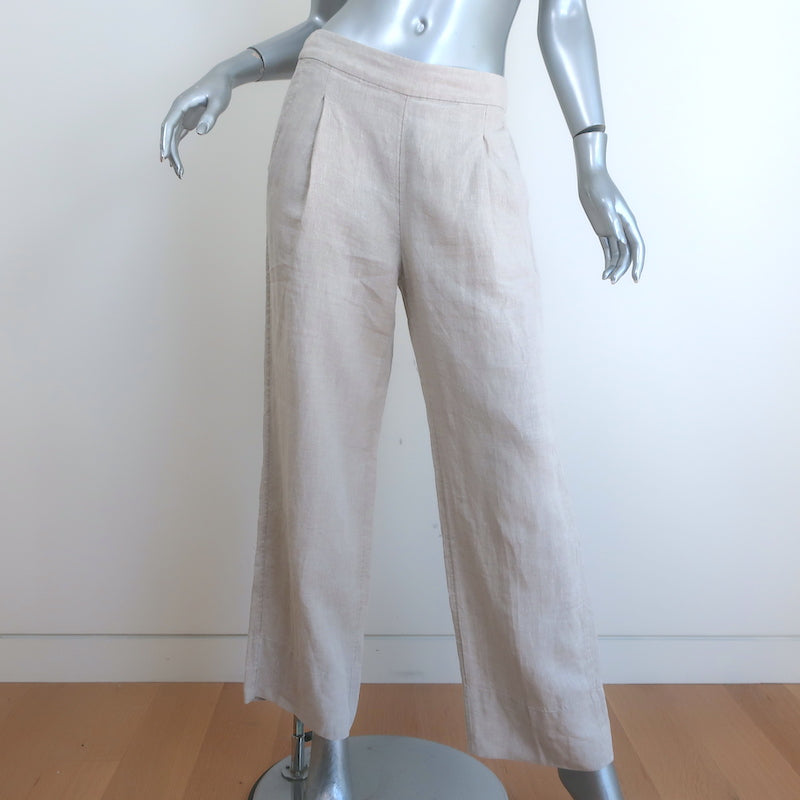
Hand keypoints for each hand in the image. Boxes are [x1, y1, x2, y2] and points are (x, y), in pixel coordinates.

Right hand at [160, 70, 232, 178]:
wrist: (220, 80)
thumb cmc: (219, 89)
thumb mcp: (218, 103)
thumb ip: (210, 117)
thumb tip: (199, 133)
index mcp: (181, 104)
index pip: (169, 124)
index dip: (165, 140)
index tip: (164, 155)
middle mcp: (177, 110)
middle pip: (168, 134)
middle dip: (170, 152)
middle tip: (177, 171)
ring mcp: (180, 116)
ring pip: (171, 138)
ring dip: (173, 154)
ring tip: (179, 173)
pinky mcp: (186, 121)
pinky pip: (178, 138)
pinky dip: (177, 150)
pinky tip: (177, 163)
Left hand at [573, 132, 644, 283]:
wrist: (590, 179)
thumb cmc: (599, 188)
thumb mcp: (604, 204)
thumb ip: (612, 221)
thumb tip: (619, 239)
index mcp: (628, 222)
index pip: (637, 247)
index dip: (638, 262)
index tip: (635, 277)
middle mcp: (623, 228)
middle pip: (627, 254)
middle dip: (622, 269)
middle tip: (613, 281)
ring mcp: (613, 230)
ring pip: (618, 254)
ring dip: (614, 267)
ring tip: (607, 279)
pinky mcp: (603, 231)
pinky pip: (608, 250)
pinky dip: (607, 261)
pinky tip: (604, 272)